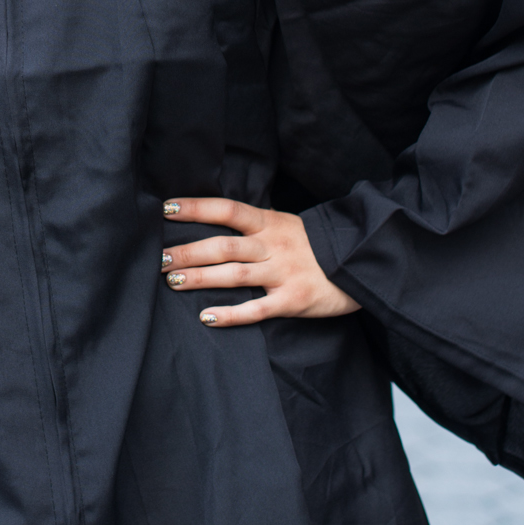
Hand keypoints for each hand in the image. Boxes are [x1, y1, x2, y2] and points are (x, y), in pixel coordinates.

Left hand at [161, 196, 359, 325]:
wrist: (365, 262)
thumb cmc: (320, 245)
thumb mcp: (290, 225)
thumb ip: (259, 226)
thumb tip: (220, 222)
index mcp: (272, 223)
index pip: (227, 210)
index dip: (196, 208)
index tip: (165, 208)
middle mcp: (274, 245)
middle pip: (223, 246)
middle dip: (188, 250)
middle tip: (158, 257)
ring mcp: (283, 273)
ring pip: (234, 275)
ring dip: (200, 278)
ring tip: (171, 281)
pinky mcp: (293, 300)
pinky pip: (257, 308)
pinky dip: (231, 314)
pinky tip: (206, 316)